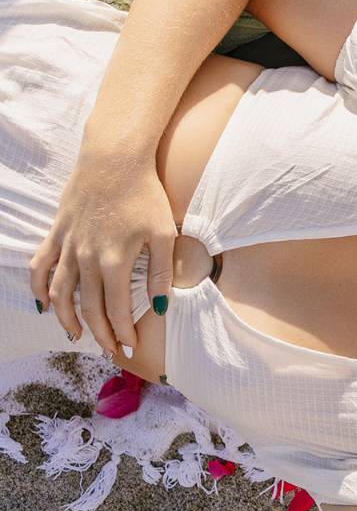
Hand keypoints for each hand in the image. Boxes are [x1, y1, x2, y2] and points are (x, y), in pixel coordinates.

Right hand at [29, 152, 175, 354]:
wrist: (114, 159)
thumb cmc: (145, 195)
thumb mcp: (164, 233)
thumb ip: (162, 273)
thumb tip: (162, 307)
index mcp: (115, 261)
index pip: (116, 309)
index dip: (122, 332)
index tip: (130, 348)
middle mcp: (86, 258)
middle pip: (88, 307)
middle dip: (100, 333)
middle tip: (110, 350)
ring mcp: (67, 246)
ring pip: (59, 293)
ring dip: (66, 318)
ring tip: (78, 335)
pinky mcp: (56, 233)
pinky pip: (40, 266)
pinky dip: (38, 287)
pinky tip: (44, 304)